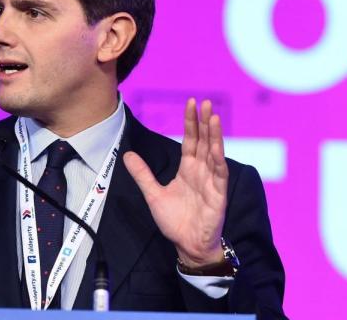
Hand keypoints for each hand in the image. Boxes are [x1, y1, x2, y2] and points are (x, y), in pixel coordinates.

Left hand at [124, 98, 227, 267]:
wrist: (187, 244)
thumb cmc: (175, 221)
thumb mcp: (153, 194)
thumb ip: (143, 174)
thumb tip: (127, 154)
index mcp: (188, 168)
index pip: (190, 140)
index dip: (191, 122)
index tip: (191, 103)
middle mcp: (201, 170)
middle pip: (204, 141)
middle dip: (204, 122)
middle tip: (205, 102)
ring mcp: (211, 180)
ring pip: (214, 152)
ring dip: (214, 135)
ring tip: (213, 117)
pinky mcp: (218, 193)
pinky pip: (219, 173)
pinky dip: (219, 158)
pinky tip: (217, 146)